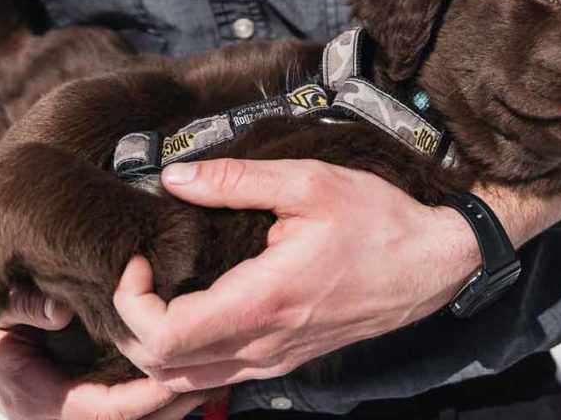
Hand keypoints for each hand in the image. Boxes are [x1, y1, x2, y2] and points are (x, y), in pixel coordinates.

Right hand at [0, 288, 210, 419]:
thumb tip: (61, 311)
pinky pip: (129, 407)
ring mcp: (78, 411)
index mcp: (37, 399)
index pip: (101, 412)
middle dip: (170, 405)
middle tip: (214, 375)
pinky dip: (161, 395)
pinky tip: (191, 368)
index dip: (141, 398)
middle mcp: (61, 415)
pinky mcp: (92, 400)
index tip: (174, 375)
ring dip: (172, 402)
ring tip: (215, 373)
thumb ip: (22, 306)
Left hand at [113, 158, 481, 391]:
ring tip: (150, 296)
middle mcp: (263, 345)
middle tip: (135, 277)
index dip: (132, 303)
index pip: (165, 337)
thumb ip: (235, 180)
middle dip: (129, 328)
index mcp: (263, 301)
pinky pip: (216, 379)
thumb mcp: (308, 183)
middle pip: (164, 370)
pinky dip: (184, 360)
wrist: (431, 263)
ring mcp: (274, 360)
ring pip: (187, 383)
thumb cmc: (376, 221)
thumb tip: (174, 178)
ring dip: (153, 349)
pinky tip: (184, 319)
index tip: (137, 260)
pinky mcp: (284, 361)